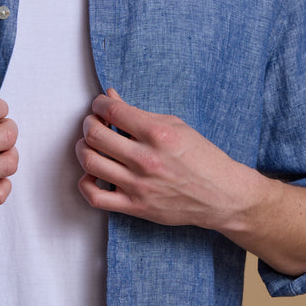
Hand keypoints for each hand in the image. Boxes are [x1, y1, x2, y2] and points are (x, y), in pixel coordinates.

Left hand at [76, 89, 305, 275]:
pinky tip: (92, 173)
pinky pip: (96, 197)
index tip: (101, 106)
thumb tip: (111, 98)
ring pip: (91, 162)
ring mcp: (139, 185)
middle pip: (95, 135)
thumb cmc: (202, 158)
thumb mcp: (175, 126)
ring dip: (84, 148)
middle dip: (89, 124)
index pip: (112, 111)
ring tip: (91, 145)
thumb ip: (139, 114)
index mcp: (158, 134)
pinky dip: (86, 182)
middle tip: (94, 123)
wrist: (222, 196)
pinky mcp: (136, 207)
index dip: (100, 104)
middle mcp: (145, 159)